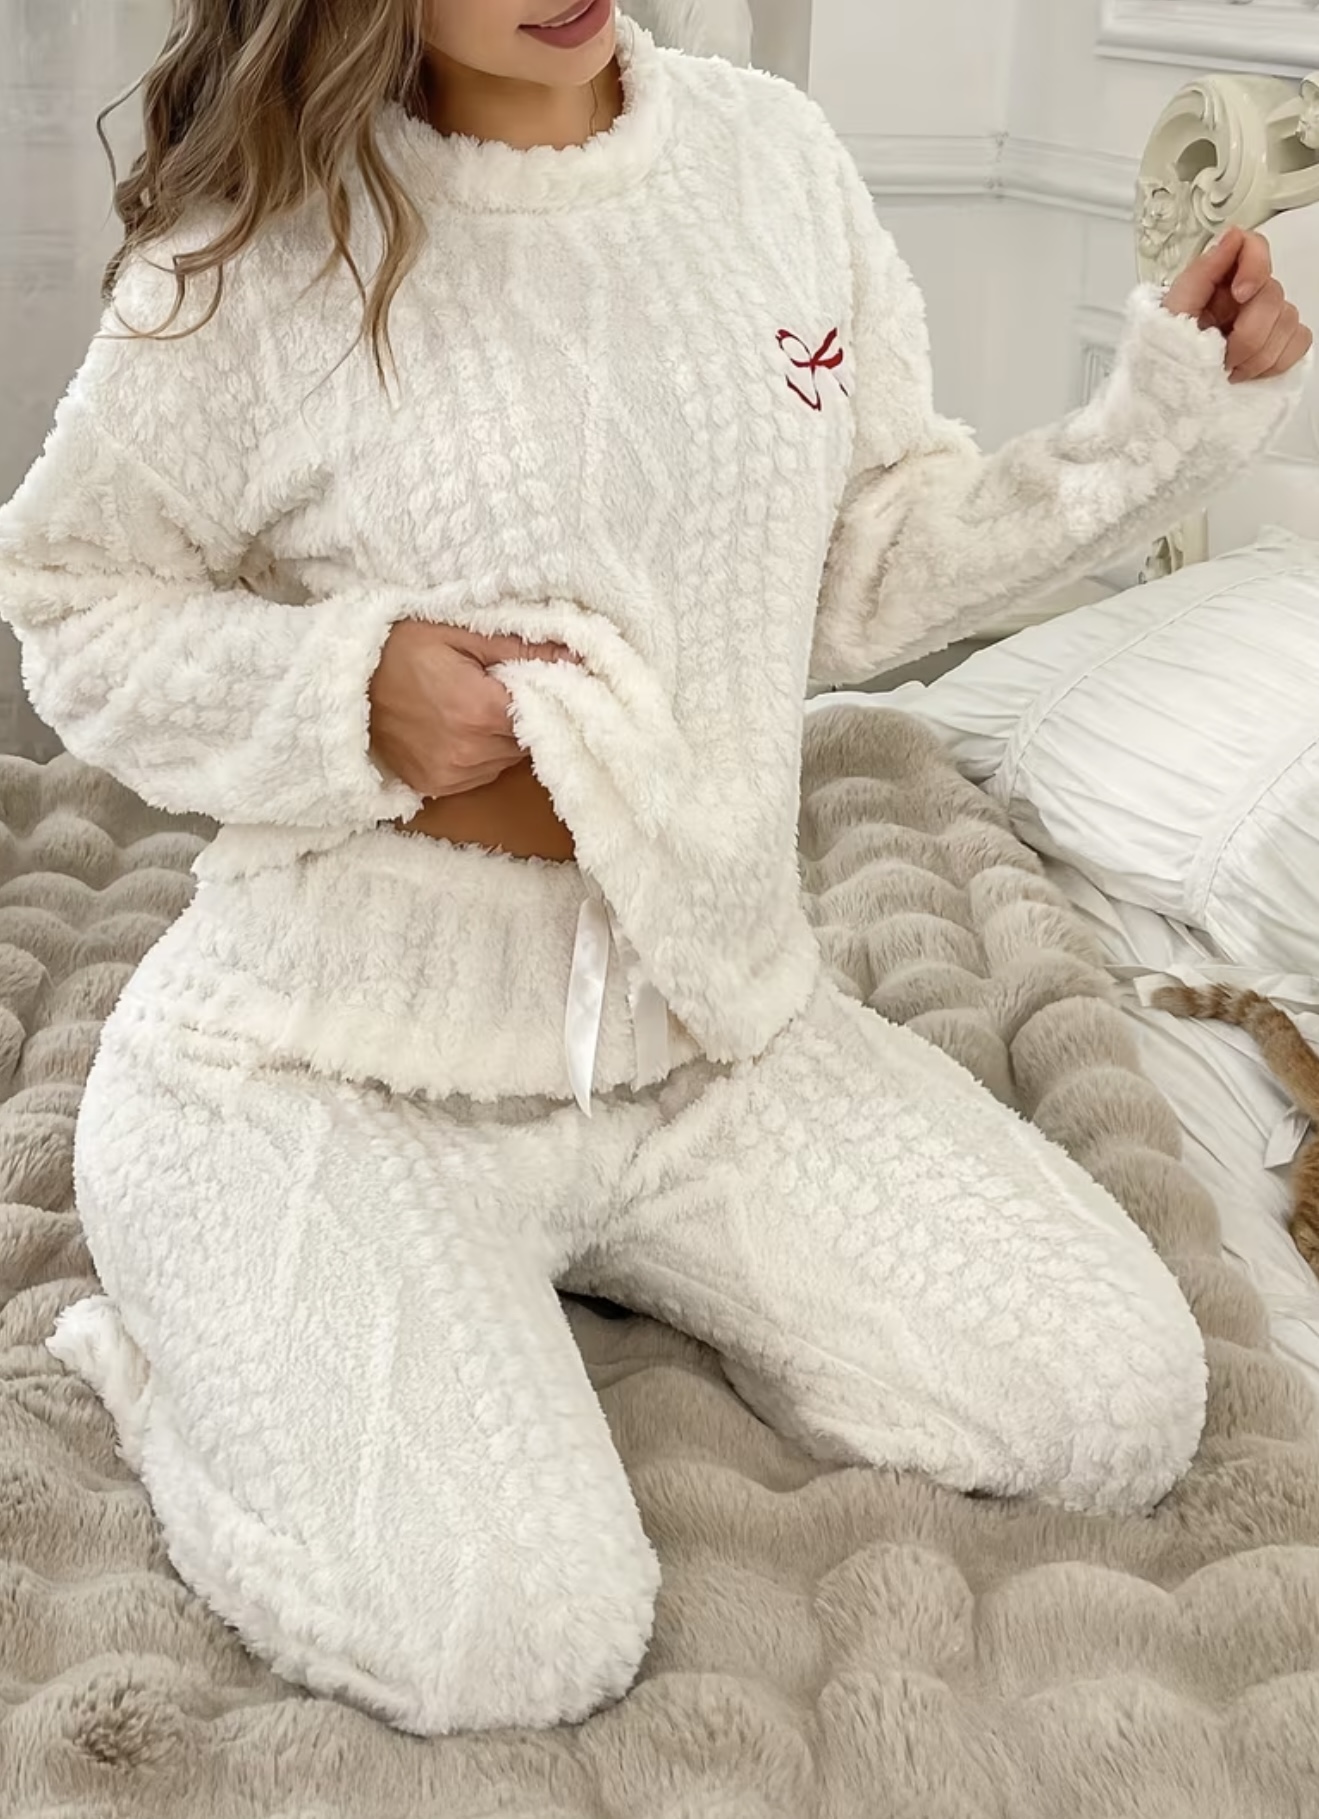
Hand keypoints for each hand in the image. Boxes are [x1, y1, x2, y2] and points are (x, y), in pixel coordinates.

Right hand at [368, 621, 575, 798]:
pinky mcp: (435, 788)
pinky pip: (480, 775)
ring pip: (506, 760)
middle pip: (527, 740)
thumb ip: (519, 647)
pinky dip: (480, 755)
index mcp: (481, 711)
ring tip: (475, 708)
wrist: (343, 682)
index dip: (545, 696)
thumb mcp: (459, 633)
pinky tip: (459, 730)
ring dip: (502, 738)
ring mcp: (451, 775)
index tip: (539, 679)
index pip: (544, 714)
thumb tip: (574, 655)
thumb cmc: (399, 648)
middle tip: (499, 687)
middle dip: (522, 715)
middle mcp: (470, 752)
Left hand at [1163, 226, 1312, 382]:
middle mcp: (1247, 295)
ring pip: (1288, 321)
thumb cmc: (1164, 354)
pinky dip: (1274, 362)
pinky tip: (1248, 371)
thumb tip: (1232, 236)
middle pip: (1273, 294)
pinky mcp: (1280, 345)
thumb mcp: (1170, 312)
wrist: (1169, 395)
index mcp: (1221, 280)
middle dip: (1247, 332)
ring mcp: (1266, 320)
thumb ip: (1201, 273)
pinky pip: (1299, 342)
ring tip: (1227, 368)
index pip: (1254, 247)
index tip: (1240, 294)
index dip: (1255, 267)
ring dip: (1256, 355)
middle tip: (1221, 354)